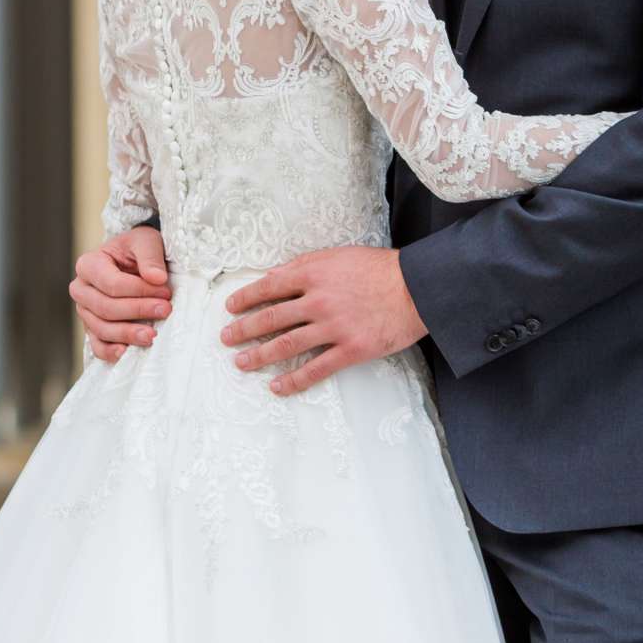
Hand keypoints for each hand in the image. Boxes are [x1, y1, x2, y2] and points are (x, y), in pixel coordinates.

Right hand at [69, 225, 170, 363]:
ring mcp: (85, 312)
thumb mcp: (146, 241)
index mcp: (88, 264)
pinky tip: (127, 353)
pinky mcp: (93, 329)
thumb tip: (157, 278)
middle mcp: (81, 289)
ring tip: (152, 335)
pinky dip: (110, 352)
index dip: (139, 290)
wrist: (134, 260)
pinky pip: (97, 346)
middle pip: (106, 308)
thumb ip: (150, 256)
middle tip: (165, 310)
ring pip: (102, 329)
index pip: (112, 283)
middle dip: (137, 311)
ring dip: (128, 334)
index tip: (165, 292)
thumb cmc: (137, 249)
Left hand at [221, 246, 427, 395]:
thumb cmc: (378, 268)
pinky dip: (293, 380)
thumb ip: (306, 265)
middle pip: (271, 318)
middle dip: (244, 329)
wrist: (416, 288)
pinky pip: (315, 369)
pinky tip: (276, 387)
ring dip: (259, 356)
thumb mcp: (338, 256)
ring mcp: (333, 327)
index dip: (246, 298)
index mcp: (313, 274)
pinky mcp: (350, 350)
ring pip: (286, 345)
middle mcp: (318, 301)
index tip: (230, 307)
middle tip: (225, 338)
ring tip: (241, 362)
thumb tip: (275, 274)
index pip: (269, 286)